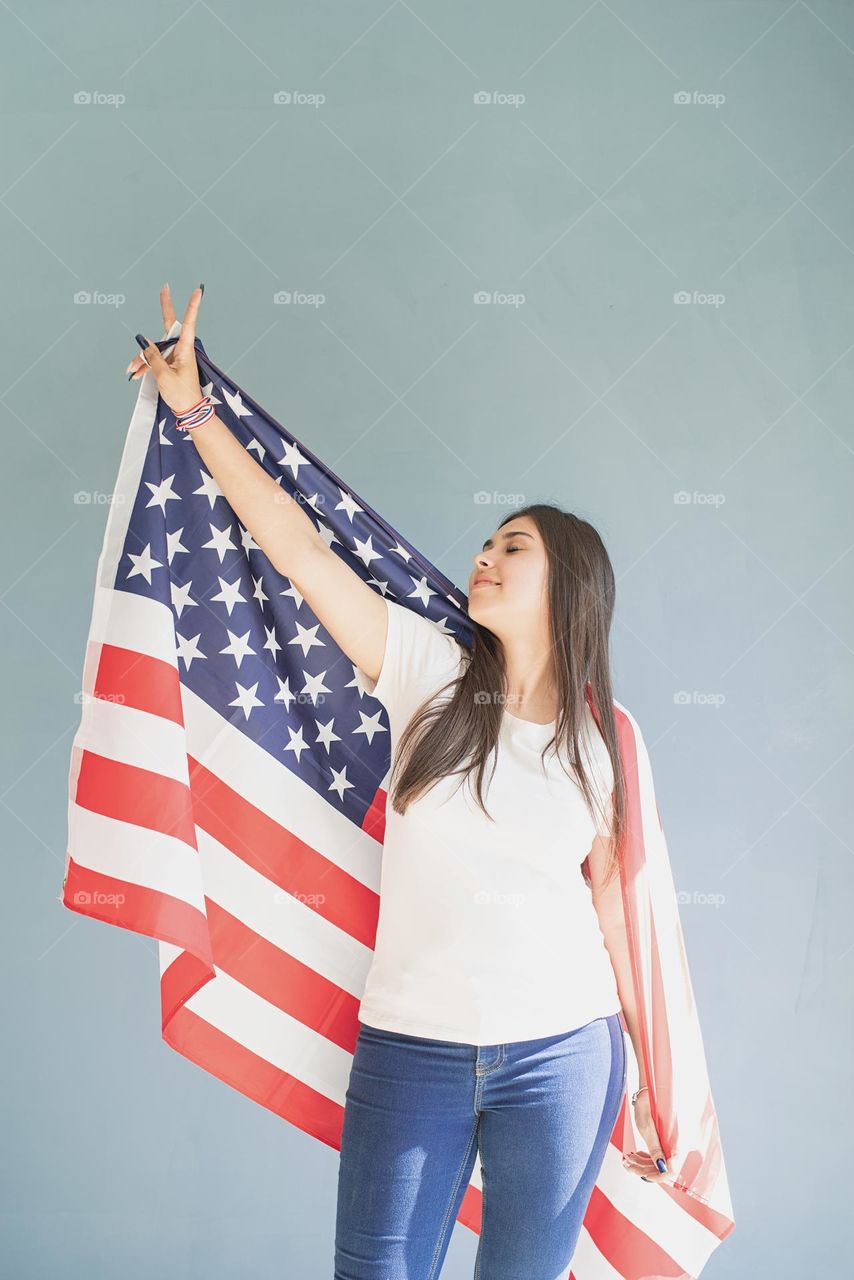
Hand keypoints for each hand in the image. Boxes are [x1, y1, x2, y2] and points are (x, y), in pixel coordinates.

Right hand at [124, 284, 203, 416]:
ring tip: (132, 372)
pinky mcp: (169, 365)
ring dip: (141, 360)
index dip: (192, 306)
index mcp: (185, 350)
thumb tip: (144, 343)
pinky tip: (135, 374)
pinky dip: (144, 366)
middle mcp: (180, 350)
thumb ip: (152, 357)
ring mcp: (174, 357)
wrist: (189, 412)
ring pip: (154, 349)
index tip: (198, 290)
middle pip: (165, 330)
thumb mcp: (163, 376)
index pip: (187, 323)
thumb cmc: (181, 395)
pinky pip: (153, 360)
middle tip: (164, 288)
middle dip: (161, 313)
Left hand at [621, 1091, 676, 1184]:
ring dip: (642, 1165)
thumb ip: (655, 1148)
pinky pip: (655, 1155)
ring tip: (628, 1160)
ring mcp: (667, 1144)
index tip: (643, 1175)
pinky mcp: (662, 1141)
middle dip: (644, 1170)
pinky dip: (644, 1158)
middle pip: (661, 1168)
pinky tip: (635, 1155)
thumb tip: (661, 1167)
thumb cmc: (647, 1106)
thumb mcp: (647, 1128)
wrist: (647, 1092)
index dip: (657, 1176)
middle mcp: (673, 1145)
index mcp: (673, 1143)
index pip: (670, 1170)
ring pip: (657, 1163)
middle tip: (629, 1165)